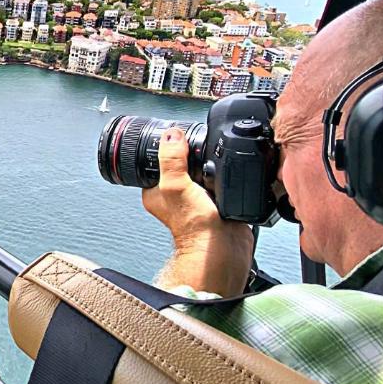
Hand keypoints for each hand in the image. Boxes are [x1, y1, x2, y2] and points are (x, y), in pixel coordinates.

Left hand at [142, 127, 254, 295]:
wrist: (223, 247)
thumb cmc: (194, 228)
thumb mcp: (175, 186)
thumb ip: (171, 160)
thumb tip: (171, 135)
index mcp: (156, 190)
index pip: (156, 158)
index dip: (166, 146)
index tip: (179, 138)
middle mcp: (174, 193)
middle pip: (182, 161)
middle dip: (193, 156)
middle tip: (201, 162)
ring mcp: (195, 196)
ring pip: (202, 168)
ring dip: (211, 166)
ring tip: (214, 176)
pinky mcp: (215, 199)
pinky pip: (219, 178)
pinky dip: (225, 175)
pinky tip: (226, 179)